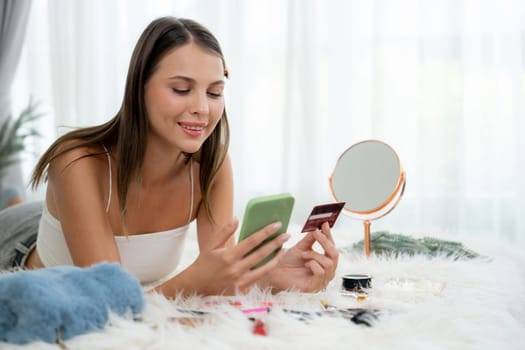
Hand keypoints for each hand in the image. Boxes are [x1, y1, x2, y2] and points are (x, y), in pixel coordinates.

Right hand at [170, 219, 289, 295]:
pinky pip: (258, 278)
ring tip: (284, 249)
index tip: (276, 224)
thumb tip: (236, 218)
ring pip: (264, 269)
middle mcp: (235, 269)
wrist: (196, 286)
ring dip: (276, 258)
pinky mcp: (242, 290)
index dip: (265, 232)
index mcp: (228, 256)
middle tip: (287, 234)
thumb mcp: (211, 245)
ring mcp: (240, 282)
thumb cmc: (204, 263)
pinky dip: (267, 269)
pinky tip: (273, 262)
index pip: (252, 241)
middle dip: (276, 243)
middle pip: (261, 253)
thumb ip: (224, 232)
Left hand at [263, 222, 338, 292]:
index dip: (329, 236)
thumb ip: (312, 238)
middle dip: (325, 242)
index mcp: (325, 262)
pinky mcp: (314, 287)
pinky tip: (305, 263)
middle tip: (316, 233)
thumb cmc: (288, 262)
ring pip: (329, 263)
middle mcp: (326, 272)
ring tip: (304, 254)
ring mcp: (322, 281)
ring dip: (315, 255)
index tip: (325, 225)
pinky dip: (313, 264)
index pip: (333, 248)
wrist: (275, 272)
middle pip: (335, 255)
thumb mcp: (302, 247)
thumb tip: (320, 226)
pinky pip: (321, 272)